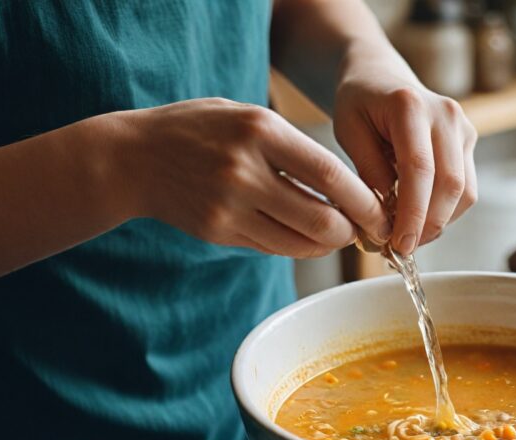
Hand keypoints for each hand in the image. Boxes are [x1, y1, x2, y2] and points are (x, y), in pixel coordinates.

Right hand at [127, 99, 389, 257]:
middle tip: (363, 230)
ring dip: (326, 244)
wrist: (135, 158)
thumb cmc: (200, 130)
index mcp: (260, 131)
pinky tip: (303, 236)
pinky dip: (297, 246)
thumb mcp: (247, 115)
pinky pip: (274, 249)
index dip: (364, 201)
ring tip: (336, 233)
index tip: (380, 212)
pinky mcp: (218, 232)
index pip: (330, 175)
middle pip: (320, 220)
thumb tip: (348, 190)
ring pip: (299, 243)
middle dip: (351, 232)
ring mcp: (229, 206)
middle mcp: (245, 171)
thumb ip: (293, 147)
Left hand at [333, 64, 477, 254]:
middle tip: (403, 249)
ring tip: (409, 236)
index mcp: (411, 106)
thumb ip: (368, 170)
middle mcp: (446, 114)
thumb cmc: (360, 103)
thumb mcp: (348, 131)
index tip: (398, 244)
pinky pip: (466, 188)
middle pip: (450, 184)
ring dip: (439, 223)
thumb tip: (387, 216)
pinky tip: (420, 219)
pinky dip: (445, 212)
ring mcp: (463, 127)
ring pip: (465, 192)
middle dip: (428, 225)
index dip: (412, 214)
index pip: (420, 169)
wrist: (381, 76)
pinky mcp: (469, 142)